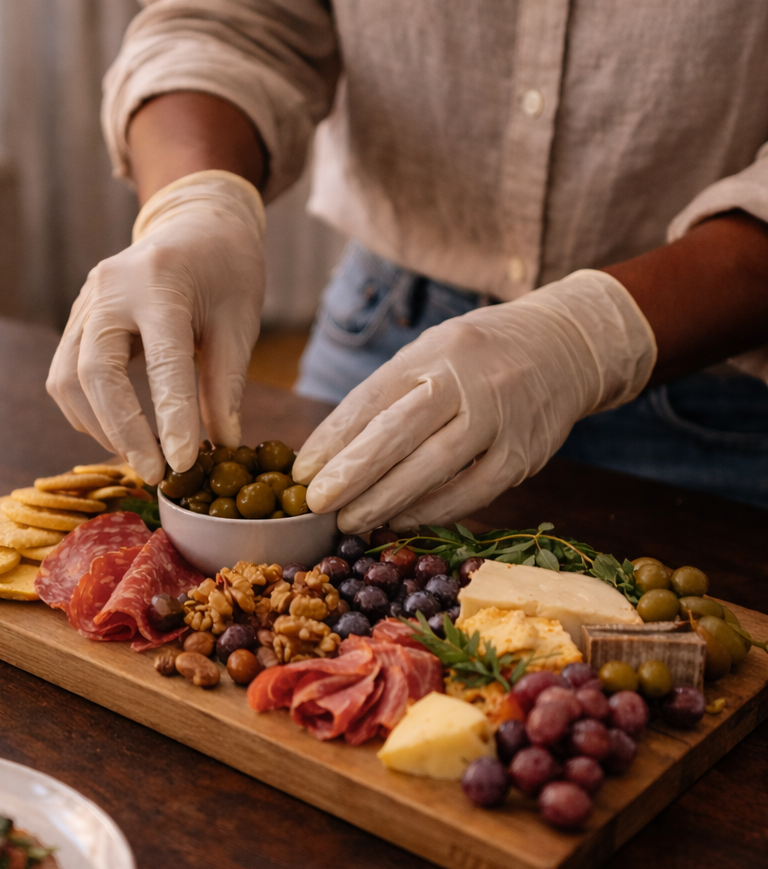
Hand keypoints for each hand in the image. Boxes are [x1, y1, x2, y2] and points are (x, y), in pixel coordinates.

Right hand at [47, 172, 264, 484]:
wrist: (194, 222)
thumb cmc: (226, 270)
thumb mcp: (240, 321)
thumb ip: (226, 383)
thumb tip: (221, 446)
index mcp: (161, 283)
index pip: (163, 361)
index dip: (173, 418)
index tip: (184, 464)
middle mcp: (110, 289)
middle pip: (95, 373)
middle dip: (124, 431)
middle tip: (156, 473)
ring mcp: (85, 302)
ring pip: (68, 379)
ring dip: (101, 426)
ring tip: (141, 456)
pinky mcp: (76, 318)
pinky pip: (64, 375)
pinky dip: (88, 411)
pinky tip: (120, 431)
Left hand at [292, 270, 655, 532]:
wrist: (568, 346)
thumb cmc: (479, 356)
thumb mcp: (433, 353)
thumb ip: (390, 395)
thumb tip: (329, 453)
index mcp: (433, 352)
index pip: (372, 399)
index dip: (333, 440)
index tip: (300, 472)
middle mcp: (467, 382)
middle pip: (399, 433)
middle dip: (352, 473)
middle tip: (316, 504)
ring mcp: (499, 419)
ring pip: (434, 469)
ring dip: (386, 501)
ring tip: (350, 522)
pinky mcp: (523, 456)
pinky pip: (471, 492)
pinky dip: (432, 511)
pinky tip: (401, 520)